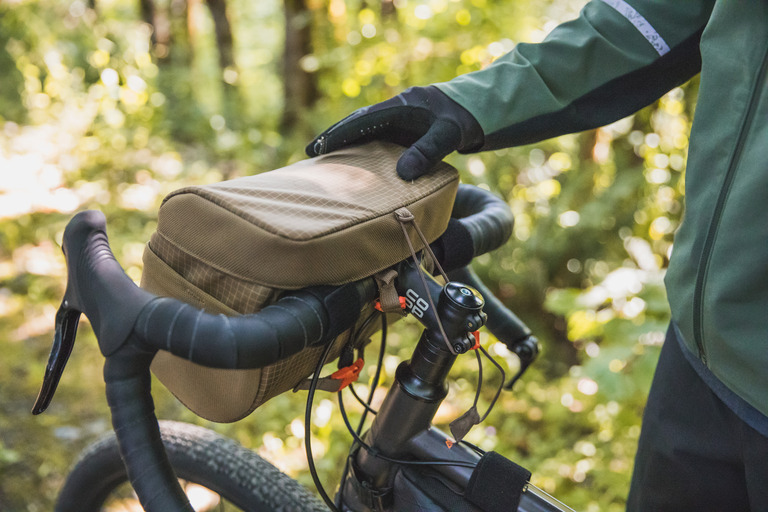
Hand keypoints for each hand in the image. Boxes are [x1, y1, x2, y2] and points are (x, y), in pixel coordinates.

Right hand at [306, 86, 482, 179]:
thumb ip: (428, 152)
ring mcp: (397, 122)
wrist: (477, 110)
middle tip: (309, 153)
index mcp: (400, 107)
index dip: (341, 133)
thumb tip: (403, 175)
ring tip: (321, 162)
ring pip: (364, 133)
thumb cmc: (463, 120)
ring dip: (344, 146)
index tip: (321, 146)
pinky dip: (361, 152)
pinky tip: (352, 167)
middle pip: (356, 124)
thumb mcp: (449, 134)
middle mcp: (393, 112)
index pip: (363, 120)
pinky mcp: (402, 133)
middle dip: (333, 138)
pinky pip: (376, 142)